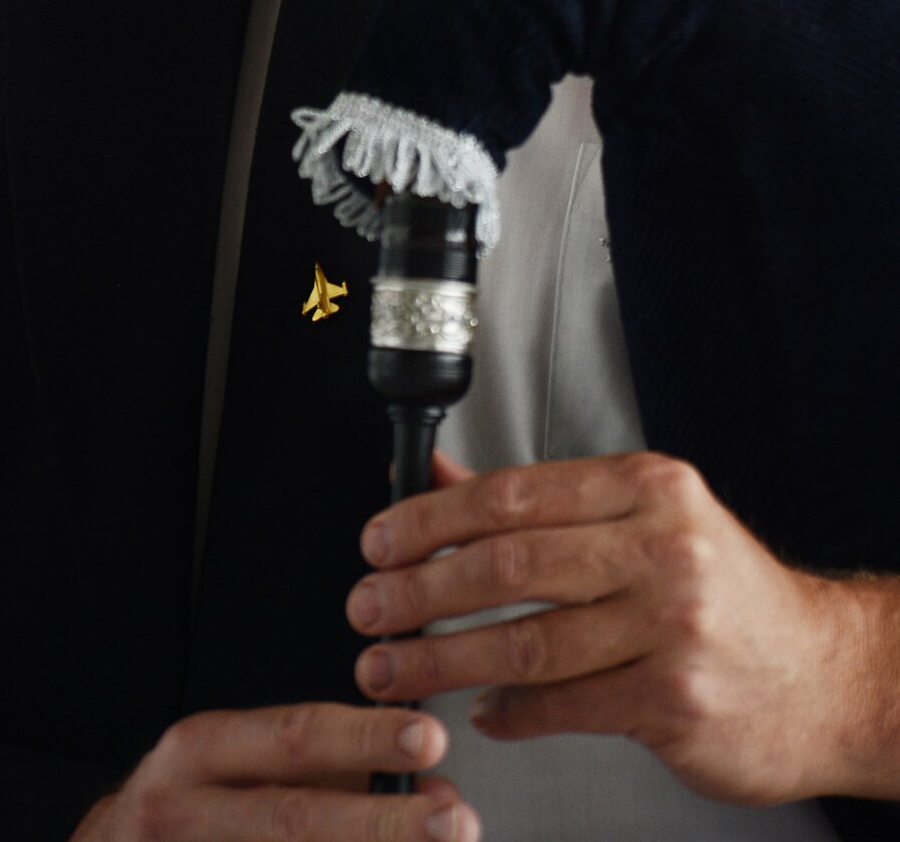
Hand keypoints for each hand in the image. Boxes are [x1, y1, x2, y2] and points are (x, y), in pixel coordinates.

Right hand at [69, 701, 479, 839]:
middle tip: (454, 819)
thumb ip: (328, 764)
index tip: (430, 737)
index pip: (294, 737)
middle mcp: (185, 808)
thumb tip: (428, 782)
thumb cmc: (196, 800)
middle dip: (382, 822)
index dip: (364, 737)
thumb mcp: (241, 759)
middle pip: (294, 818)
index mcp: (201, 750)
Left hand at [347, 449, 887, 804]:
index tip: (379, 541)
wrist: (822, 674)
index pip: (512, 492)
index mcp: (646, 487)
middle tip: (368, 608)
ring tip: (395, 669)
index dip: (430, 520)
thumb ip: (540, 501)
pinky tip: (483, 712)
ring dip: (442, 660)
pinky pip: (565, 704)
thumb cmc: (722, 593)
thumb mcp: (644, 519)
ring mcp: (671, 625)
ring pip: (527, 641)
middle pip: (509, 565)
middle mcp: (662, 547)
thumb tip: (437, 478)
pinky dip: (510, 712)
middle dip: (420, 591)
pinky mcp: (675, 699)